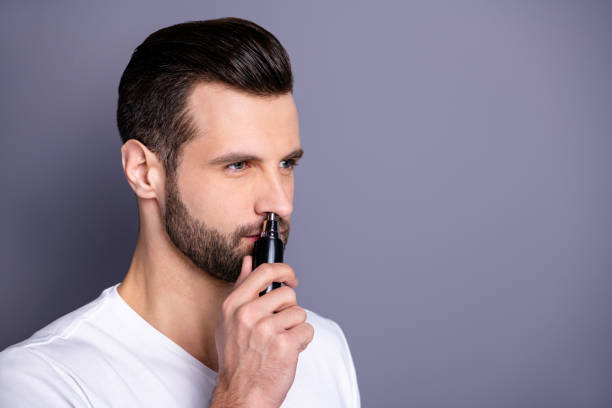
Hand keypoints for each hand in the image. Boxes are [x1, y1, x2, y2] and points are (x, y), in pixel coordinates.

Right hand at [210, 256, 313, 407]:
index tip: (291, 277)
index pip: (264, 271)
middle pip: (288, 293)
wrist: (242, 394)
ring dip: (295, 328)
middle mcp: (248, 314)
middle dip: (289, 309)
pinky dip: (303, 342)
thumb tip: (248, 261)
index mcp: (233, 305)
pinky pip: (307, 330)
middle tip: (279, 326)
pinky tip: (287, 352)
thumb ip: (240, 288)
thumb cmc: (236, 359)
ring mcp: (266, 329)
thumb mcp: (228, 320)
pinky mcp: (284, 344)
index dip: (284, 270)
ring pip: (299, 313)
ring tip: (280, 342)